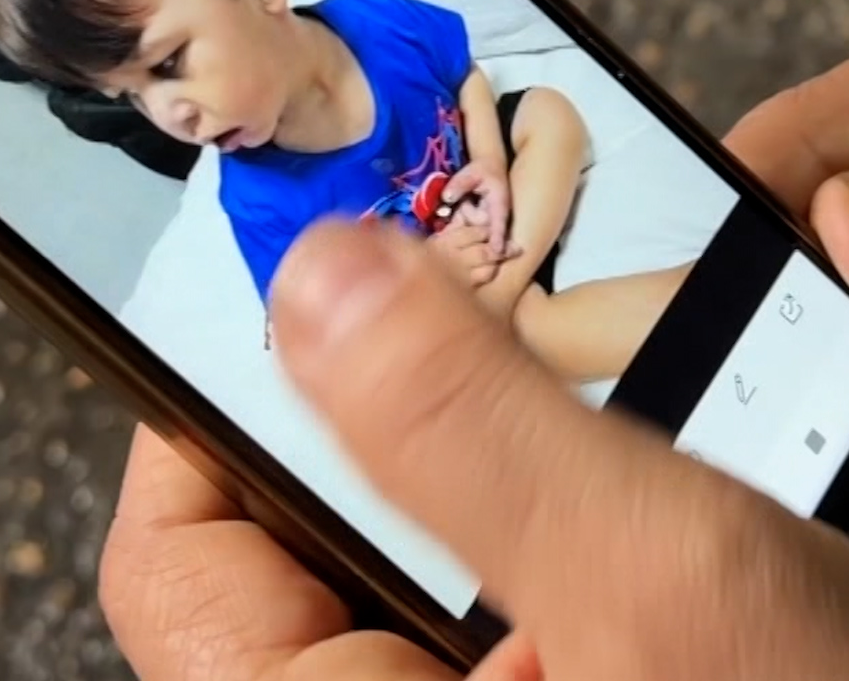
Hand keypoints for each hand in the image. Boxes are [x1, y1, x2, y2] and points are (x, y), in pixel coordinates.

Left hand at [114, 222, 848, 680]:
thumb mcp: (660, 576)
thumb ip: (471, 426)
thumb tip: (310, 277)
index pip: (182, 558)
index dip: (215, 399)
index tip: (303, 271)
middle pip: (316, 531)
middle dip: (403, 401)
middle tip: (477, 284)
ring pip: (443, 541)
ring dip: (516, 441)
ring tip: (596, 371)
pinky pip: (538, 577)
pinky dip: (588, 495)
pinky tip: (666, 448)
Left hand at [444, 160, 512, 257]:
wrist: (488, 168)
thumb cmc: (483, 170)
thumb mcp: (471, 172)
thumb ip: (459, 184)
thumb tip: (446, 198)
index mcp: (498, 204)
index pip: (498, 223)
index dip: (497, 237)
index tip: (497, 251)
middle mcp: (494, 217)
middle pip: (477, 227)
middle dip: (467, 213)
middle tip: (467, 197)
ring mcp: (485, 222)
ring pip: (468, 227)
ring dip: (461, 214)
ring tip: (466, 199)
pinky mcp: (475, 223)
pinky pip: (462, 227)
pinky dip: (455, 221)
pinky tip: (454, 212)